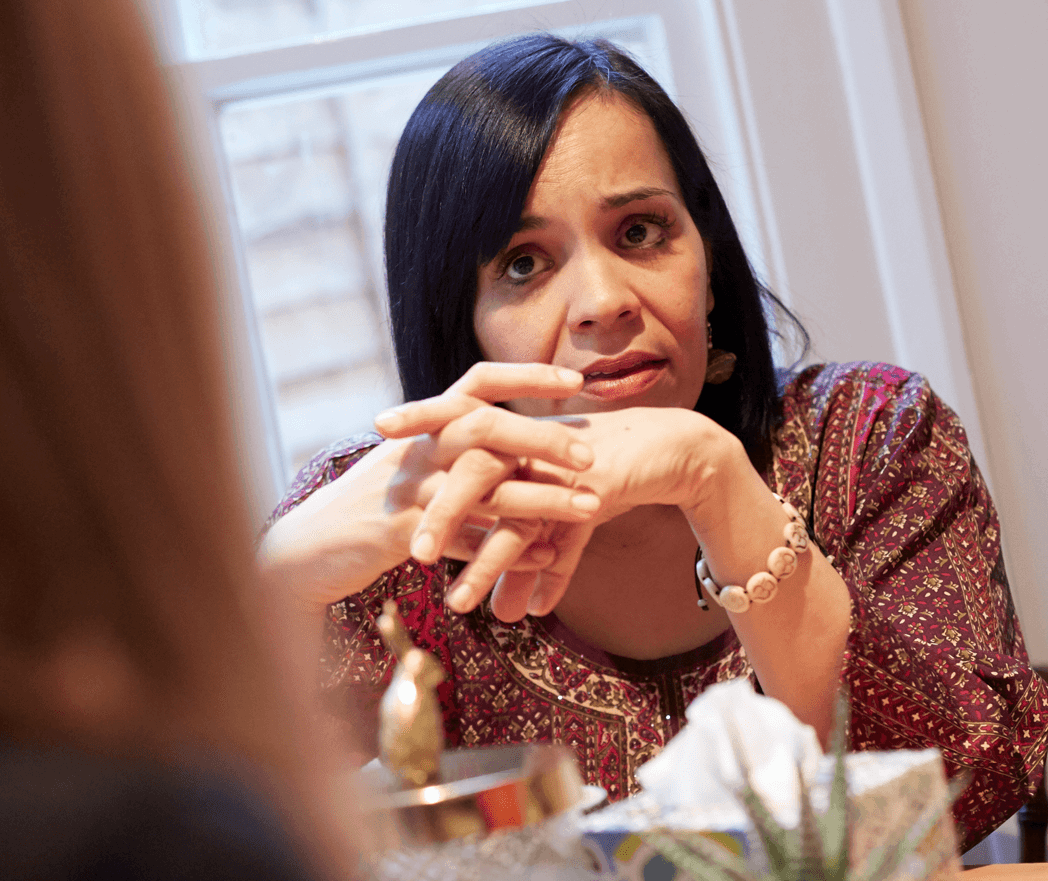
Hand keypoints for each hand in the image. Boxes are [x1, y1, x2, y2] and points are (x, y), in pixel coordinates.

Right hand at [259, 363, 599, 609]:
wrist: (306, 549)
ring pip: (484, 487)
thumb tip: (508, 444)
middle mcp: (417, 449)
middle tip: (590, 455)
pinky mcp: (403, 534)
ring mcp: (408, 490)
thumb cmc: (366, 509)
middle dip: (543, 438)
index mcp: (422, 427)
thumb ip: (451, 451)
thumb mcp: (408, 468)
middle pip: (485, 426)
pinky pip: (467, 540)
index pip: (478, 381)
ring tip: (591, 508)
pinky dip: (511, 549)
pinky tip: (549, 557)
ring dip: (542, 498)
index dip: (527, 376)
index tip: (576, 379)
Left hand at [391, 405, 735, 621]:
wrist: (671, 453)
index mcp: (510, 437)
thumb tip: (506, 615)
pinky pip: (547, 526)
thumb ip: (526, 568)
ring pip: (503, 499)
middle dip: (437, 511)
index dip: (416, 432)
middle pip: (468, 467)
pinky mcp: (584, 481)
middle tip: (412, 557)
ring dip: (480, 554)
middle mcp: (525, 443)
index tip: (376, 454)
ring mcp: (553, 460)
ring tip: (457, 604)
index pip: (452, 434)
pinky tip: (521, 609)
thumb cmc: (604, 478)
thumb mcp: (559, 525)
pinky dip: (531, 569)